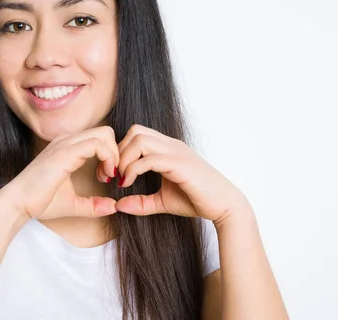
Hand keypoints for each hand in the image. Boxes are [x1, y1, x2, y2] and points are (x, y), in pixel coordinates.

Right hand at [0, 126, 118, 219]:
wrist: (18, 204)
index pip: (99, 138)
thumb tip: (113, 207)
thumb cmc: (40, 202)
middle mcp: (66, 141)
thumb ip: (93, 205)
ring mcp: (65, 144)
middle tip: (111, 174)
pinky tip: (105, 175)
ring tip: (108, 175)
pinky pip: (97, 144)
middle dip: (115, 152)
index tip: (108, 176)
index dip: (110, 155)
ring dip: (113, 155)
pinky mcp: (65, 152)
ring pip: (103, 134)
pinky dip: (108, 157)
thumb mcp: (74, 204)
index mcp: (67, 147)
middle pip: (105, 132)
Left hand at [115, 124, 249, 222]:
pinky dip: (133, 169)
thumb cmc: (197, 200)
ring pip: (140, 139)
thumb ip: (141, 202)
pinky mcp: (180, 164)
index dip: (120, 151)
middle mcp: (171, 145)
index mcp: (168, 148)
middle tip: (113, 175)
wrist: (224, 205)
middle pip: (135, 131)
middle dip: (118, 152)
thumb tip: (118, 206)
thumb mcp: (162, 201)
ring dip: (124, 159)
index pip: (137, 134)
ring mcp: (176, 152)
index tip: (114, 174)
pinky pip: (149, 158)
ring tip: (122, 179)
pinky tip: (129, 183)